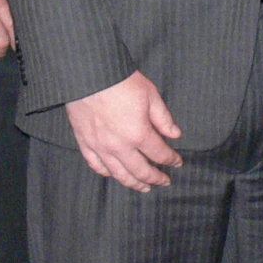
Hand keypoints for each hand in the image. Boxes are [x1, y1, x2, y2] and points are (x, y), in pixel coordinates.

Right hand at [64, 72, 182, 190]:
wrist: (89, 74)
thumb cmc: (122, 81)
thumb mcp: (150, 95)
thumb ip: (163, 118)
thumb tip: (175, 135)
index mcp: (138, 134)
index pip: (159, 154)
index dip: (170, 160)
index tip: (177, 163)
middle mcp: (119, 146)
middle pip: (140, 170)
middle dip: (155, 178)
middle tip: (164, 182)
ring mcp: (100, 146)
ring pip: (118, 174)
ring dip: (133, 183)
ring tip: (143, 187)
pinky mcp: (85, 142)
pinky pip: (96, 165)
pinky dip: (106, 173)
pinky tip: (113, 175)